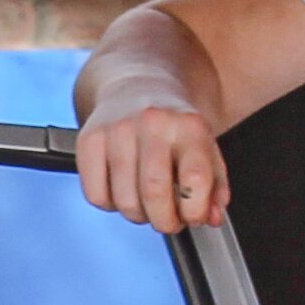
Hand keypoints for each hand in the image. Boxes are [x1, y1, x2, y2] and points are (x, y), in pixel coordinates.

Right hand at [80, 103, 229, 234]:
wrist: (138, 83)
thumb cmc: (173, 125)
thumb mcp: (206, 147)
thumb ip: (215, 186)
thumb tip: (211, 217)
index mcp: (189, 126)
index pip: (195, 179)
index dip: (195, 211)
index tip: (193, 217)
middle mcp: (152, 123)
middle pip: (154, 193)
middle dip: (164, 221)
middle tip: (168, 221)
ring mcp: (117, 129)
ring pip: (124, 200)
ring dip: (137, 215)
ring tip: (145, 202)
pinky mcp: (89, 139)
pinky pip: (96, 195)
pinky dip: (110, 204)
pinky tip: (121, 189)